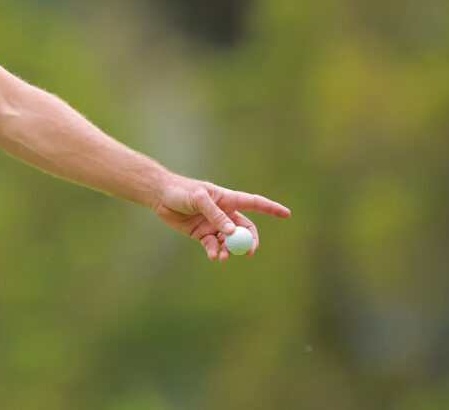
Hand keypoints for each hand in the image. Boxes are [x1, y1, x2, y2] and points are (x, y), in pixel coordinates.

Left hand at [152, 176, 290, 260]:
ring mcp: (213, 224)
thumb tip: (231, 231)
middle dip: (249, 241)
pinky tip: (212, 255)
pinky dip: (214, 251)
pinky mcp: (202, 234)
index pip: (254, 203)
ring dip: (229, 250)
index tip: (287, 214)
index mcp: (227, 198)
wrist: (160, 197)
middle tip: (249, 252)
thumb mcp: (199, 199)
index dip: (271, 208)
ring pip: (229, 241)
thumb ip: (215, 215)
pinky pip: (213, 246)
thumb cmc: (181, 191)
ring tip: (223, 256)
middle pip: (244, 229)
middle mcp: (224, 212)